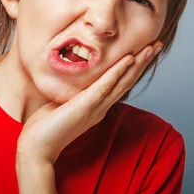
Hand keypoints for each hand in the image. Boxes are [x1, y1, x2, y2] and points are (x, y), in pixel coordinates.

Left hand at [16, 42, 162, 164]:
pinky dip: (117, 72)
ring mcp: (95, 107)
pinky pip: (105, 86)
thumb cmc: (44, 127)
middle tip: (158, 45)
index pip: (120, 83)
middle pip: (127, 81)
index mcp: (97, 106)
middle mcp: (101, 107)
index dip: (134, 67)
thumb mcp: (61, 104)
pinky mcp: (85, 107)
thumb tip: (70, 78)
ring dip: (138, 64)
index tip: (145, 51)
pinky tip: (128, 59)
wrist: (36, 148)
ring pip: (122, 82)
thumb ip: (71, 93)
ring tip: (151, 48)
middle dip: (143, 62)